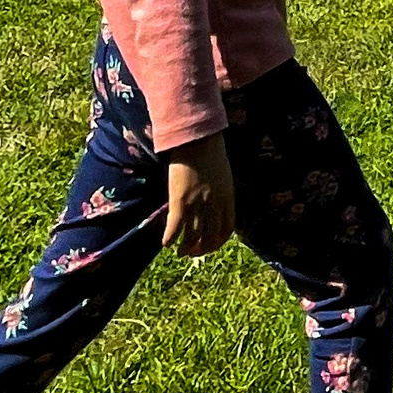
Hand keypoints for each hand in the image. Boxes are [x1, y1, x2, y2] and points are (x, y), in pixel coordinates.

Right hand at [164, 136, 235, 257]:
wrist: (197, 140)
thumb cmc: (210, 155)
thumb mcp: (224, 178)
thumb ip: (221, 196)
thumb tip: (215, 210)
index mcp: (227, 200)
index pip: (226, 230)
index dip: (217, 242)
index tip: (210, 245)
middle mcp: (214, 206)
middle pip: (210, 238)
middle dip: (201, 249)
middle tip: (193, 252)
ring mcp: (197, 204)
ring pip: (192, 237)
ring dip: (186, 248)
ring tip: (180, 252)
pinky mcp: (180, 201)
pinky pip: (175, 227)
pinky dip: (170, 238)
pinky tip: (165, 243)